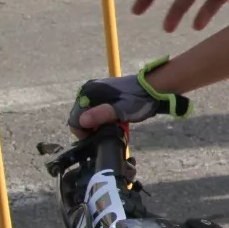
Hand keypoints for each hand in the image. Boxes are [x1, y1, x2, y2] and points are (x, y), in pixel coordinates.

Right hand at [68, 58, 190, 133]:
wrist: (153, 89)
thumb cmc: (138, 100)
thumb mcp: (121, 111)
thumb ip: (101, 115)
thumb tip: (82, 121)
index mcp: (88, 91)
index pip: (75, 118)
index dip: (82, 132)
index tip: (96, 138)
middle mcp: (88, 89)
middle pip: (81, 117)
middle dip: (90, 128)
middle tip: (105, 133)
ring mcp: (96, 91)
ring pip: (88, 115)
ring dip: (97, 124)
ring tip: (111, 128)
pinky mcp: (103, 94)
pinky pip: (96, 111)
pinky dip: (102, 119)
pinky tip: (113, 122)